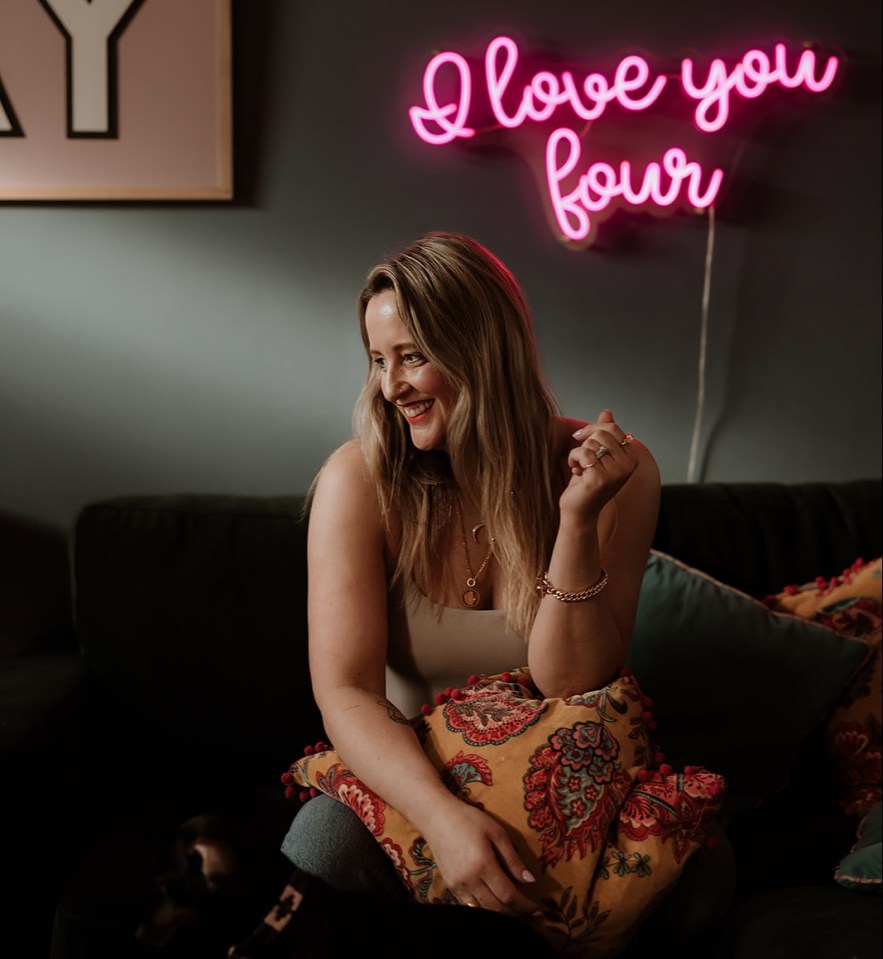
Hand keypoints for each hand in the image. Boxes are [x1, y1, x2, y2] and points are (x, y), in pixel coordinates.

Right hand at [422, 799, 541, 916]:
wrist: (437, 817)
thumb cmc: (469, 820)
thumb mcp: (496, 832)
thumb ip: (513, 859)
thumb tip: (531, 881)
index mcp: (483, 864)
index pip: (509, 895)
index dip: (526, 905)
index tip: (539, 909)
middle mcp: (469, 880)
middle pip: (497, 908)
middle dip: (517, 914)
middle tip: (533, 916)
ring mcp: (458, 885)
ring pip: (483, 911)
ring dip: (502, 916)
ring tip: (517, 913)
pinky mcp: (450, 886)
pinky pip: (470, 906)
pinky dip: (485, 910)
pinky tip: (496, 906)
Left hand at [561, 409, 637, 519]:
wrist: (579, 511)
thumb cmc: (587, 482)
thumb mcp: (598, 454)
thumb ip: (604, 434)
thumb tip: (607, 412)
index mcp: (632, 457)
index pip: (612, 427)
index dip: (592, 429)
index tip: (582, 440)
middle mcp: (628, 465)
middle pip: (602, 433)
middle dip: (585, 442)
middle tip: (582, 458)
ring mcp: (616, 473)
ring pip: (591, 442)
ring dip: (578, 453)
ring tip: (580, 468)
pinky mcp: (600, 478)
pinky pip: (582, 453)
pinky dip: (573, 459)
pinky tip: (575, 472)